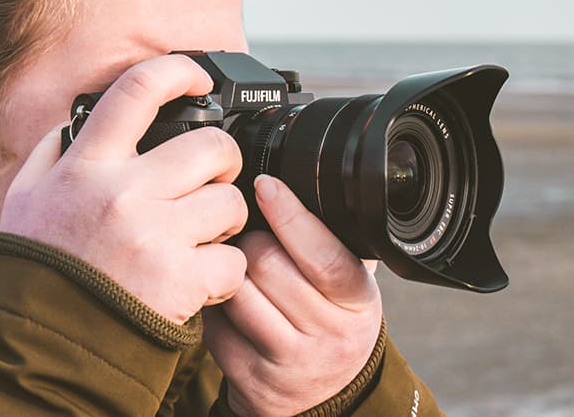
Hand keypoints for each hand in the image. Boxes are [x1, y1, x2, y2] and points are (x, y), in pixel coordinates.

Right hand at [0, 54, 249, 323]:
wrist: (38, 342)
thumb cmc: (37, 267)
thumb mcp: (26, 196)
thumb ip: (56, 150)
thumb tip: (85, 116)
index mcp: (87, 165)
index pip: (139, 89)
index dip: (179, 71)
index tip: (198, 78)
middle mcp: (122, 193)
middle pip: (211, 146)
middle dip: (222, 162)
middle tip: (210, 181)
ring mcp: (154, 237)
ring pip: (231, 202)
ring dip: (224, 220)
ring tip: (201, 237)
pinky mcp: (180, 282)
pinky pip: (235, 260)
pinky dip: (225, 272)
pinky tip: (199, 279)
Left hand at [203, 175, 383, 416]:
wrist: (320, 400)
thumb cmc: (327, 323)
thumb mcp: (348, 288)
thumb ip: (336, 242)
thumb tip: (308, 179)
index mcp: (359, 303)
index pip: (326, 255)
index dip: (292, 216)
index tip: (266, 185)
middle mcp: (332, 337)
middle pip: (269, 265)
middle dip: (250, 241)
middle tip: (249, 238)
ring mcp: (292, 364)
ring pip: (238, 292)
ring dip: (228, 272)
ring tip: (236, 270)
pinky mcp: (254, 383)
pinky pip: (217, 327)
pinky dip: (214, 309)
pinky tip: (224, 304)